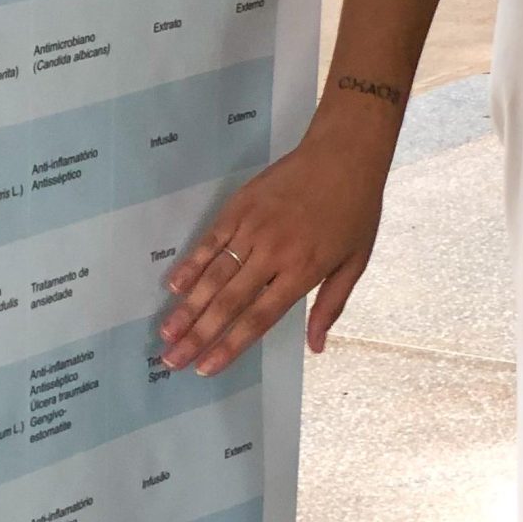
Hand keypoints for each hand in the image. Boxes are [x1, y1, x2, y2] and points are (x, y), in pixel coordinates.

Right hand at [159, 120, 391, 374]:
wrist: (345, 153)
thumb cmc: (356, 210)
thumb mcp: (356, 261)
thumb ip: (331, 305)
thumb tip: (316, 348)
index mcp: (304, 270)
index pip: (260, 317)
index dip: (230, 345)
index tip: (206, 367)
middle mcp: (274, 253)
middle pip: (229, 302)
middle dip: (198, 335)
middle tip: (171, 361)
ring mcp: (254, 228)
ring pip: (214, 275)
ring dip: (187, 307)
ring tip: (166, 333)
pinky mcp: (240, 207)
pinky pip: (210, 240)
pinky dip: (191, 264)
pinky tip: (173, 286)